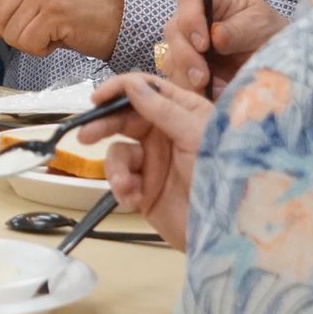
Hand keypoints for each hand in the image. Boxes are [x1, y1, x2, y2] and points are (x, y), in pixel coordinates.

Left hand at [0, 0, 122, 59]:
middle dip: (13, 33)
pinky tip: (59, 39)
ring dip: (30, 43)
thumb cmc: (80, 15)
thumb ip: (11, 11)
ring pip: (11, 33)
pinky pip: (28, 42)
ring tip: (53, 33)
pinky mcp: (54, 11)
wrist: (118, 20)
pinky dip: (41, 49)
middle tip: (41, 30)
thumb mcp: (43, 3)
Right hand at [80, 72, 212, 248]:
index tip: (97, 98)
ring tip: (126, 185)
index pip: (146, 90)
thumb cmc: (221, 174)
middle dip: (104, 126)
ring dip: (116, 169)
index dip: (119, 90)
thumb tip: (131, 84)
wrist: (228, 229)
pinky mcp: (144, 189)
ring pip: (118, 153)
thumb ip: (163, 109)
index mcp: (183, 113)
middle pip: (124, 119)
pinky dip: (123, 189)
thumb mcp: (195, 135)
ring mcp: (154, 162)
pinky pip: (121, 181)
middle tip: (85, 136)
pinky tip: (135, 201)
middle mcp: (166, 133)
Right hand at [160, 0, 288, 95]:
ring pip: (171, 57)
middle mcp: (193, 19)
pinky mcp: (186, 69)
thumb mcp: (261, 25)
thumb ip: (238, 29)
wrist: (277, 60)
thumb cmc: (268, 32)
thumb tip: (215, 36)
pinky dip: (188, 89)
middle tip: (202, 76)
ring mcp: (186, 45)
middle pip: (174, 30)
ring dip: (184, 75)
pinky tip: (204, 95)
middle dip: (185, 55)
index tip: (203, 43)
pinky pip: (177, 79)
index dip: (190, 18)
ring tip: (204, 88)